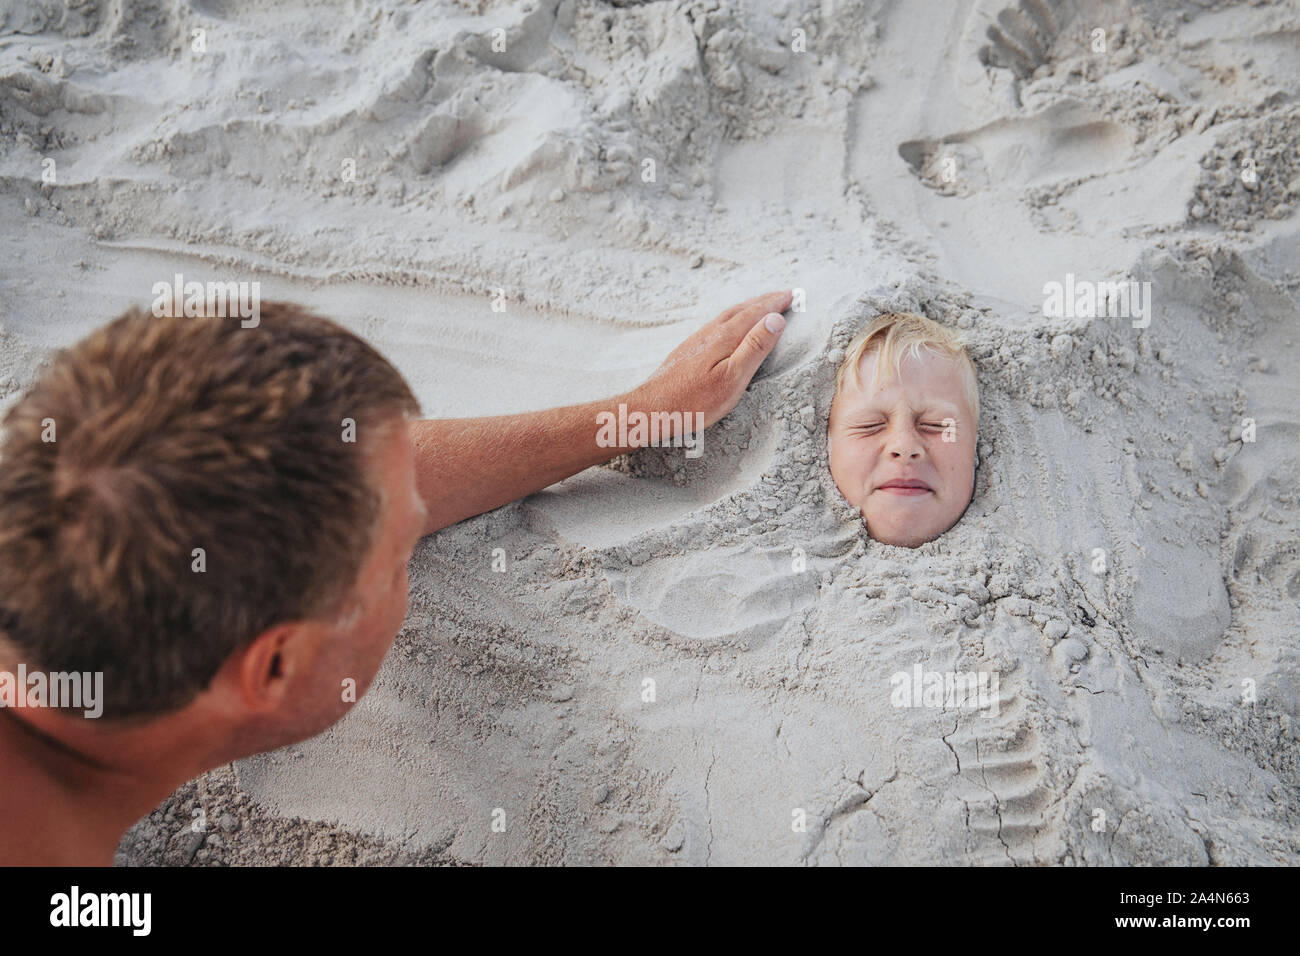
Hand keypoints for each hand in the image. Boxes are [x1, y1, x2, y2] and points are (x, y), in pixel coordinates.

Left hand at [633, 289, 791, 428]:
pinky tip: (730, 326)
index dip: (775, 303)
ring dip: (748, 307)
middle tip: (782, 295)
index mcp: (725, 337)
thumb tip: (775, 319)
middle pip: (741, 309)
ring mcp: (697, 340)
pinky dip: (732, 318)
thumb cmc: (694, 401)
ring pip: (728, 315)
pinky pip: (717, 324)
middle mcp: (710, 332)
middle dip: (764, 301)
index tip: (792, 295)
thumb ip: (754, 347)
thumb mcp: (733, 378)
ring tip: (761, 305)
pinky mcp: (688, 350)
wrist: (652, 409)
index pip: (756, 313)